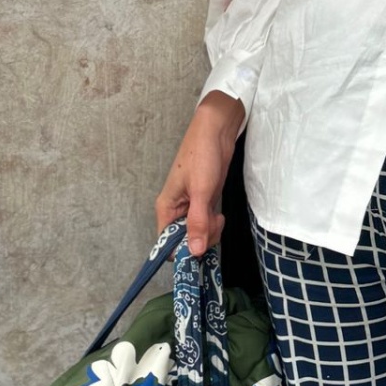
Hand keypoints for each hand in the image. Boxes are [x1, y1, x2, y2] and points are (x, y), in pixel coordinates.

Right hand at [155, 92, 245, 255]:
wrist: (216, 134)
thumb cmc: (202, 156)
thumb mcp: (201, 191)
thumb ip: (197, 222)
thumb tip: (194, 252)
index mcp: (166, 208)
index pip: (166, 243)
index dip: (181, 250)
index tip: (199, 248)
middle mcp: (175, 211)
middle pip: (184, 241)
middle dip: (201, 239)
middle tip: (213, 223)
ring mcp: (190, 208)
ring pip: (198, 234)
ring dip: (210, 231)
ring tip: (217, 216)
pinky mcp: (203, 204)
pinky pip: (206, 225)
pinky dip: (214, 225)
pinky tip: (219, 215)